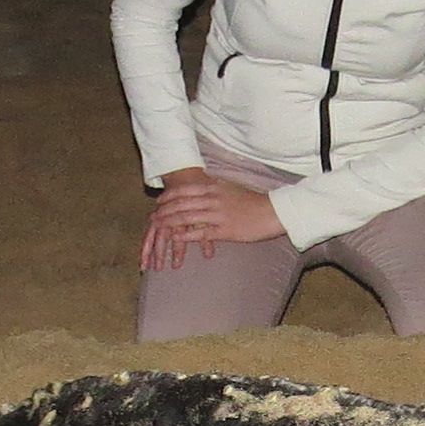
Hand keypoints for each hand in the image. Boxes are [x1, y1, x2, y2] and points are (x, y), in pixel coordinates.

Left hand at [141, 169, 285, 269]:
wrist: (271, 212)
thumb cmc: (252, 201)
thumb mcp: (231, 189)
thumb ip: (215, 188)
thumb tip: (202, 186)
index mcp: (214, 187)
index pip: (184, 190)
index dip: (168, 196)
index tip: (158, 201)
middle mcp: (213, 199)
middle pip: (181, 203)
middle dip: (164, 210)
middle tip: (153, 217)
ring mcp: (218, 214)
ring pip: (187, 218)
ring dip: (170, 223)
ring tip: (159, 228)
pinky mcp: (224, 230)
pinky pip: (200, 233)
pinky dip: (185, 236)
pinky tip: (175, 239)